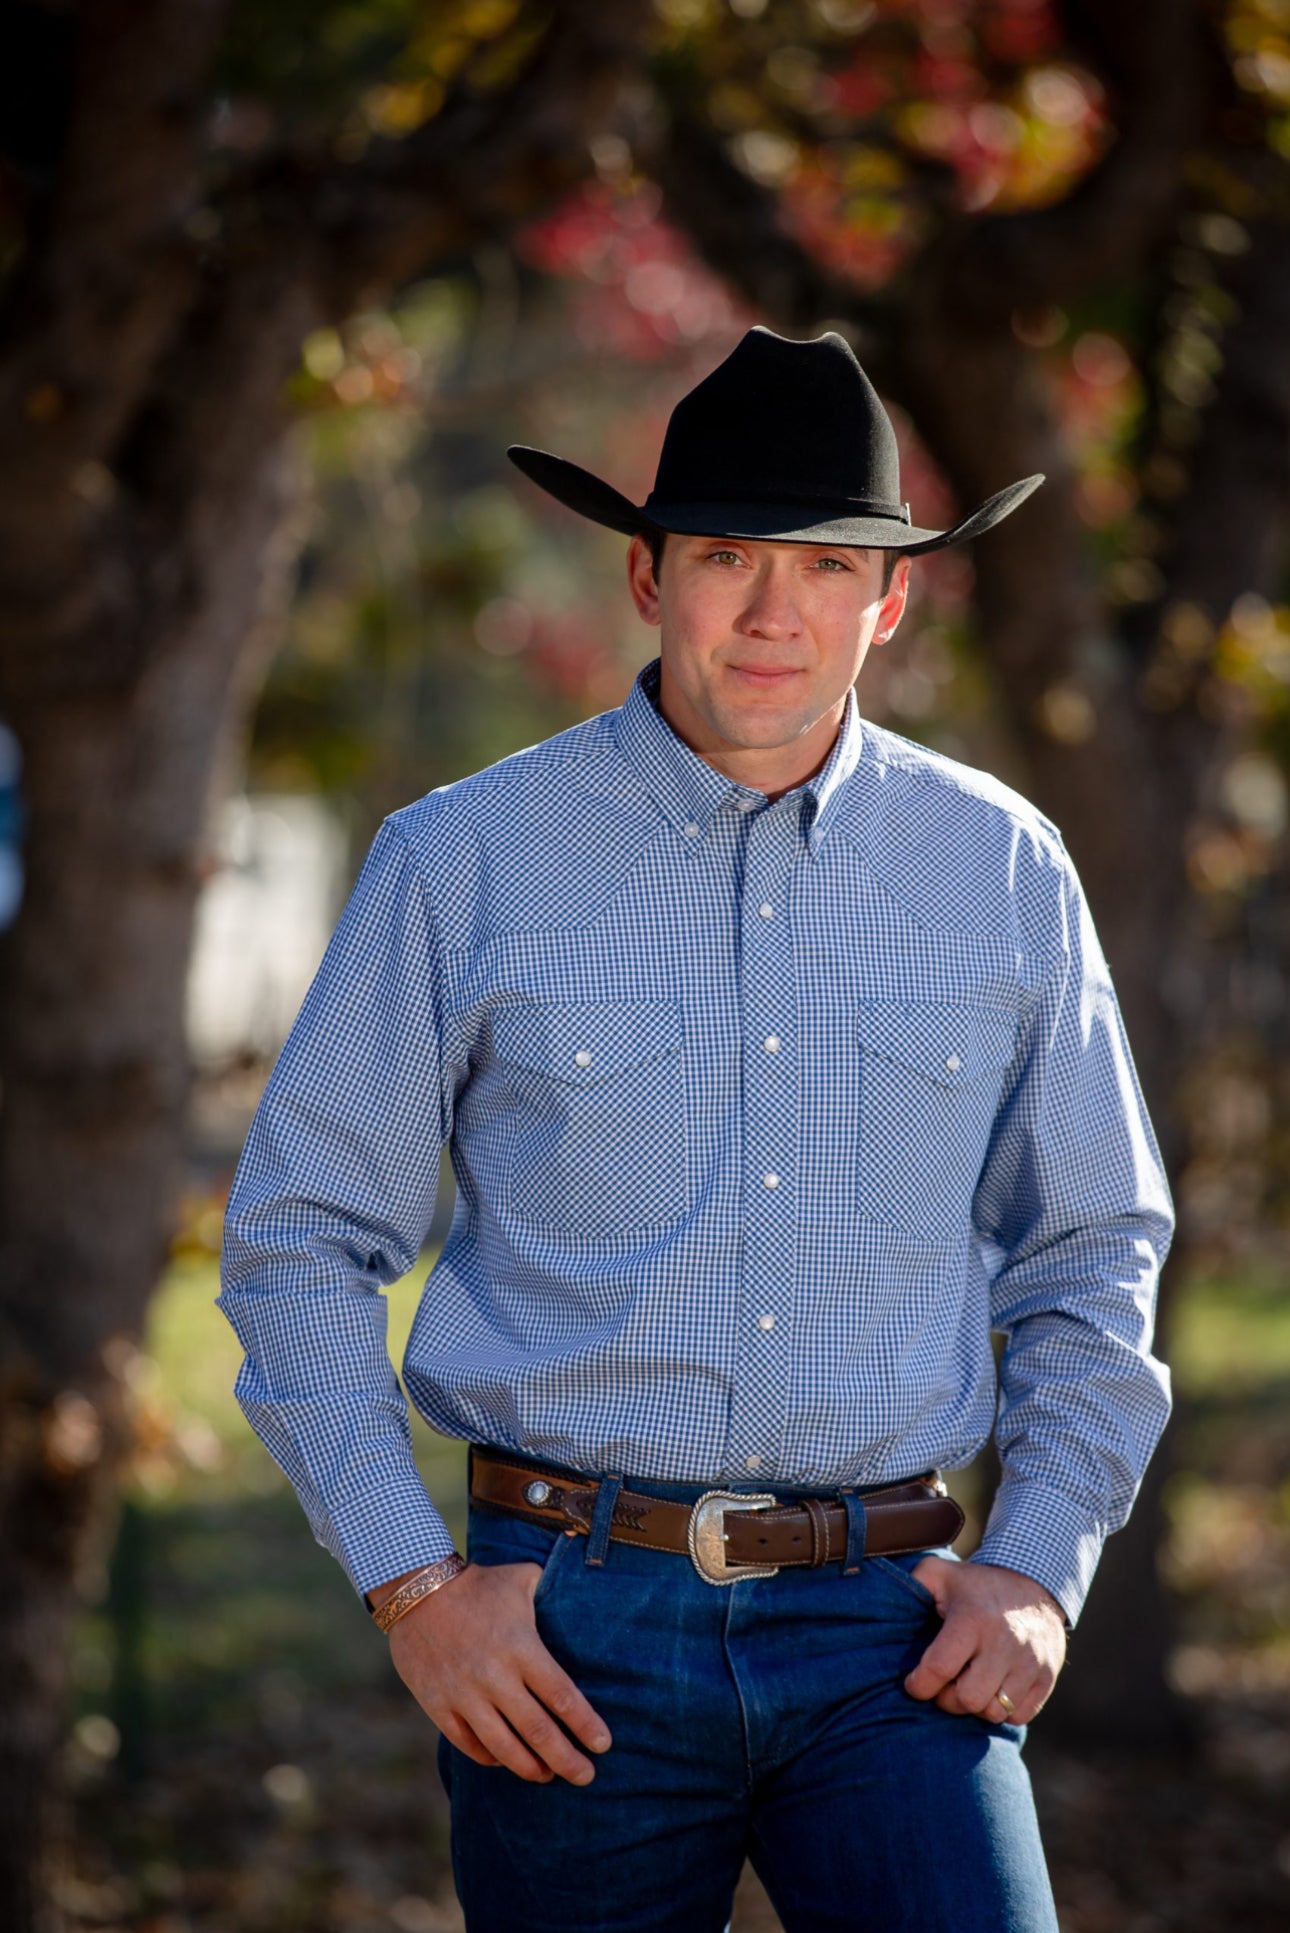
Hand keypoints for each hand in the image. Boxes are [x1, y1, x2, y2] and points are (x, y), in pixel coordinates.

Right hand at [383, 1559, 611, 1784]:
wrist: (417, 1590)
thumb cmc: (479, 1584)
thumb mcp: (522, 1578)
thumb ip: (552, 1593)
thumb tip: (580, 1601)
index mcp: (521, 1647)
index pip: (562, 1698)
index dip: (586, 1726)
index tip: (603, 1745)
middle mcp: (495, 1677)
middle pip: (539, 1732)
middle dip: (567, 1760)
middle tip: (586, 1776)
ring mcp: (465, 1695)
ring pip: (504, 1748)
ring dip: (531, 1768)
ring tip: (549, 1775)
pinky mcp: (439, 1706)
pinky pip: (470, 1745)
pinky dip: (492, 1758)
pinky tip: (507, 1760)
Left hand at [902, 1557, 1066, 1725]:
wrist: (1035, 1583)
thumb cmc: (976, 1585)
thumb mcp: (941, 1574)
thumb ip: (912, 1585)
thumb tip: (881, 1602)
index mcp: (973, 1619)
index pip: (940, 1668)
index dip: (919, 1685)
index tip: (913, 1683)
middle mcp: (1004, 1642)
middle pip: (968, 1699)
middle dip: (948, 1700)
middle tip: (943, 1686)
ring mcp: (1030, 1662)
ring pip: (995, 1712)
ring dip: (976, 1706)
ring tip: (968, 1686)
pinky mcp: (1047, 1677)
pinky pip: (1020, 1715)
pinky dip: (1003, 1711)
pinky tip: (993, 1690)